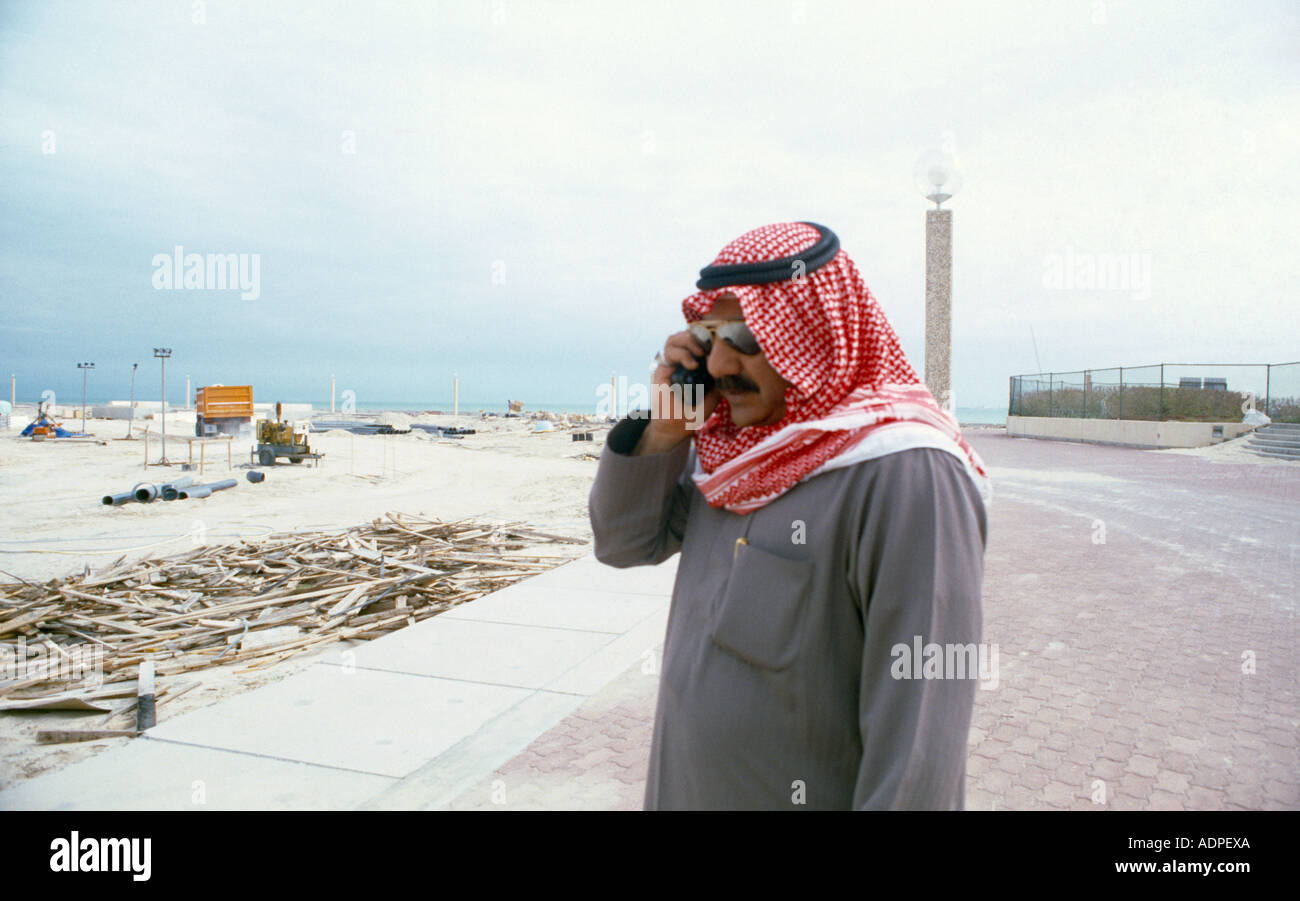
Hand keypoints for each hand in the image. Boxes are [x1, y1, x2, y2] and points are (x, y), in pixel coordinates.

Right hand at [635, 330, 719, 454]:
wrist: (676, 426)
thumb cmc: (695, 411)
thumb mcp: (714, 393)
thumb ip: (720, 378)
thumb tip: (730, 362)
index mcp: (693, 361)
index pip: (697, 339)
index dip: (707, 335)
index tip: (719, 340)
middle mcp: (680, 359)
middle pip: (685, 334)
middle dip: (698, 335)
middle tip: (709, 347)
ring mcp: (670, 363)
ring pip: (674, 339)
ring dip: (688, 341)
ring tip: (700, 353)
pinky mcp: (661, 369)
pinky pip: (668, 352)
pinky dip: (681, 354)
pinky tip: (692, 365)